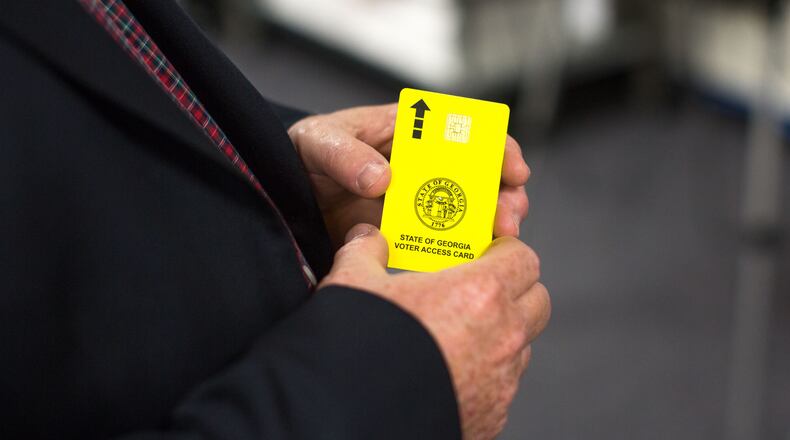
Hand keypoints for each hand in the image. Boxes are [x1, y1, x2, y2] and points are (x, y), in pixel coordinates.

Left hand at [288, 104, 529, 247]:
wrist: (284, 195)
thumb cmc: (303, 153)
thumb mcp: (318, 143)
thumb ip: (345, 156)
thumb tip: (382, 179)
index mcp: (411, 131)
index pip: (468, 131)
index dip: (498, 147)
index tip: (513, 170)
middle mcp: (424, 166)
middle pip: (482, 177)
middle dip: (505, 196)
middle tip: (507, 220)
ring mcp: (419, 201)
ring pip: (470, 212)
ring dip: (491, 225)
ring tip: (498, 240)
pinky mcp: (406, 233)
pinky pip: (441, 241)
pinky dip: (460, 251)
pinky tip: (468, 263)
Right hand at [320, 224, 550, 439]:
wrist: (351, 417)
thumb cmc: (359, 349)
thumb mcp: (351, 283)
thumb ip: (365, 250)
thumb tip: (367, 238)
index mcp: (480, 293)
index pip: (525, 258)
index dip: (506, 251)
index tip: (486, 253)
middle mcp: (502, 337)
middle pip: (537, 301)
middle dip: (515, 291)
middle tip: (479, 289)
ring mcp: (501, 381)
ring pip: (522, 346)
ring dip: (501, 334)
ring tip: (459, 332)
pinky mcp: (492, 416)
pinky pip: (503, 385)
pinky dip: (486, 374)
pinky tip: (449, 369)